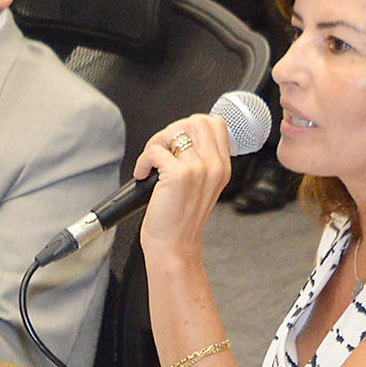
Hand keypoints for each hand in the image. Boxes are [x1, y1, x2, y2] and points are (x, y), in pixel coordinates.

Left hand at [134, 114, 231, 272]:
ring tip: (151, 163)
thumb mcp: (202, 187)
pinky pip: (154, 150)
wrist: (174, 246)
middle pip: (196, 120)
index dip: (191, 125)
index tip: (177, 140)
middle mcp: (213, 166)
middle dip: (172, 130)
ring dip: (155, 144)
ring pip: (173, 132)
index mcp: (222, 167)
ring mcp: (198, 169)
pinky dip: (143, 161)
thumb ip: (200, 161)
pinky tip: (143, 174)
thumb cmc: (181, 219)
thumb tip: (181, 136)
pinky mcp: (178, 174)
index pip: (216, 124)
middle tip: (162, 150)